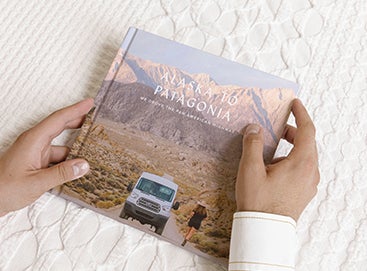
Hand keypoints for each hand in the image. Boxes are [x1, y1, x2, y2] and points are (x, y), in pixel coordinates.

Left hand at [0, 99, 93, 216]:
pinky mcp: (36, 162)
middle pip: (60, 126)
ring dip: (75, 148)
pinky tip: (77, 168)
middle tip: (95, 118)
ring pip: (61, 145)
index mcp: (33, 140)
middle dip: (78, 121)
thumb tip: (83, 165)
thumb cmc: (3, 189)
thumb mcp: (36, 183)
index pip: (58, 119)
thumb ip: (62, 174)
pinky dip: (68, 160)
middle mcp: (34, 143)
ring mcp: (35, 152)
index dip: (75, 110)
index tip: (89, 103)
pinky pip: (57, 157)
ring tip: (92, 150)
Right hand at [236, 99, 318, 220]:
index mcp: (301, 163)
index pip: (307, 130)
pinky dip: (291, 160)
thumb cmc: (258, 201)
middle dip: (293, 131)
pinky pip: (302, 169)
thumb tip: (254, 128)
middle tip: (279, 127)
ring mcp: (309, 184)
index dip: (301, 114)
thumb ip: (252, 144)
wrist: (264, 231)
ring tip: (271, 149)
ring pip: (305, 157)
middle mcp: (310, 172)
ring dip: (291, 147)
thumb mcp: (250, 169)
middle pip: (307, 143)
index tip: (295, 104)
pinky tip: (273, 168)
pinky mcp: (304, 192)